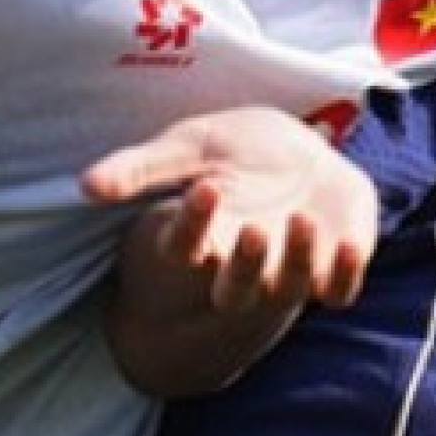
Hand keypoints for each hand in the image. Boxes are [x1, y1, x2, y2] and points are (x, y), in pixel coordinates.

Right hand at [86, 107, 377, 313]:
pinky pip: (341, 290)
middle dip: (244, 268)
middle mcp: (247, 263)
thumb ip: (143, 166)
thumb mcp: (190, 144)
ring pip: (290, 289)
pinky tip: (349, 243)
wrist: (303, 149)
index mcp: (206, 236)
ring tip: (301, 218)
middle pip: (236, 291)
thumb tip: (86, 185)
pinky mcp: (335, 267)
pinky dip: (346, 275)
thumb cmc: (237, 147)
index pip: (185, 248)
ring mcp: (292, 268)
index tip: (204, 187)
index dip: (191, 227)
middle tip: (252, 229)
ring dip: (296, 264)